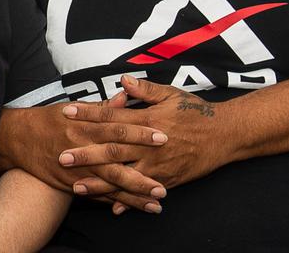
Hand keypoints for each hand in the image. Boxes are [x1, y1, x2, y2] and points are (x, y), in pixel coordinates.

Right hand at [0, 96, 167, 209]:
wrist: (16, 138)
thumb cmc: (47, 120)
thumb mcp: (72, 108)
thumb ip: (102, 107)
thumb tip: (125, 97)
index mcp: (84, 125)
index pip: (117, 128)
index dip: (140, 133)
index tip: (163, 137)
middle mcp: (81, 148)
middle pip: (116, 161)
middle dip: (141, 173)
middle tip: (165, 183)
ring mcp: (75, 168)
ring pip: (108, 183)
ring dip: (133, 194)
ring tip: (156, 203)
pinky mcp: (69, 183)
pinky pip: (94, 195)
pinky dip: (112, 202)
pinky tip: (130, 208)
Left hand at [61, 76, 232, 212]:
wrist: (226, 135)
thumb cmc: (196, 111)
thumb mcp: (171, 94)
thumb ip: (145, 90)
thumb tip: (122, 80)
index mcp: (148, 120)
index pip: (112, 117)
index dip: (88, 115)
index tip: (66, 112)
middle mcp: (150, 144)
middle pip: (113, 149)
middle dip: (86, 153)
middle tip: (61, 156)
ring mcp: (159, 165)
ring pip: (125, 175)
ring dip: (100, 182)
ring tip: (77, 186)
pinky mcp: (169, 179)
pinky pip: (145, 191)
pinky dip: (129, 201)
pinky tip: (112, 208)